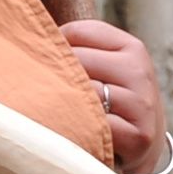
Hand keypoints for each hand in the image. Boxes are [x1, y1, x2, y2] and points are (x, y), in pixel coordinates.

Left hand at [61, 20, 164, 171]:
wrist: (142, 141)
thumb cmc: (110, 97)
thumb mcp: (103, 66)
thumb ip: (76, 47)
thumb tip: (30, 37)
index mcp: (132, 47)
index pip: (78, 32)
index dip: (55, 46)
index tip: (52, 64)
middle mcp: (139, 71)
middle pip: (77, 60)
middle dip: (57, 75)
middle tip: (48, 91)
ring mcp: (141, 104)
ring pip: (84, 92)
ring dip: (66, 103)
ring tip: (61, 111)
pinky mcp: (139, 136)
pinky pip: (94, 124)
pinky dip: (81, 129)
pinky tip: (79, 131)